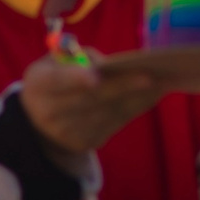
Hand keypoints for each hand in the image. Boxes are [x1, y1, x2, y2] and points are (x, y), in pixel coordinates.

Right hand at [21, 55, 162, 161]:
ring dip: (136, 98)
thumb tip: (111, 66)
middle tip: (149, 78)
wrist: (41, 121)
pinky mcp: (85, 142)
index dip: (75, 79)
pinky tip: (152, 95)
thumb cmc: (55, 79)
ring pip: (108, 113)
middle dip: (121, 87)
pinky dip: (135, 108)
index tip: (95, 77)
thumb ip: (79, 57)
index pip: (57, 82)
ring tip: (161, 83)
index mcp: (38, 85)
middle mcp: (49, 112)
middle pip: (90, 99)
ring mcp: (68, 132)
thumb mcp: (56, 62)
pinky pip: (115, 123)